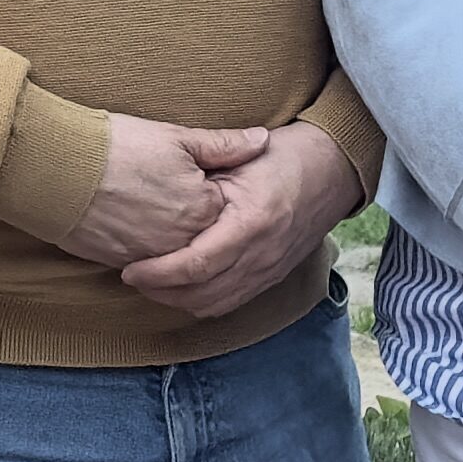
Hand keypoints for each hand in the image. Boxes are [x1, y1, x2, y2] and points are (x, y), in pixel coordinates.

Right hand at [71, 115, 260, 271]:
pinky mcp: (123, 263)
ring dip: (176, 243)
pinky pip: (149, 266)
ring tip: (159, 213)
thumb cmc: (116, 146)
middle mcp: (183, 240)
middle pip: (204, 238)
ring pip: (178, 257)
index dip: (217, 193)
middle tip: (179, 199)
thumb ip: (224, 145)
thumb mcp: (176, 137)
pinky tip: (139, 228)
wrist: (57, 169)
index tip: (204, 181)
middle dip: (200, 223)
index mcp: (202, 208)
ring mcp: (153, 256)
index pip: (227, 211)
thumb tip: (262, 141)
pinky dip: (150, 254)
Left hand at [121, 121, 358, 321]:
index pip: (196, 265)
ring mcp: (270, 270)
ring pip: (214, 304)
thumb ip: (202, 181)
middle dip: (160, 292)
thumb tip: (159, 201)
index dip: (158, 273)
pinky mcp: (272, 277)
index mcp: (251, 223)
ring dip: (178, 300)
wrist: (331, 170)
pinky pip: (231, 303)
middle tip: (132, 277)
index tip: (131, 267)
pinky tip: (181, 288)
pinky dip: (201, 301)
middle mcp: (262, 255)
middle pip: (201, 294)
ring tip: (151, 284)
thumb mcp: (240, 159)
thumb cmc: (283, 157)